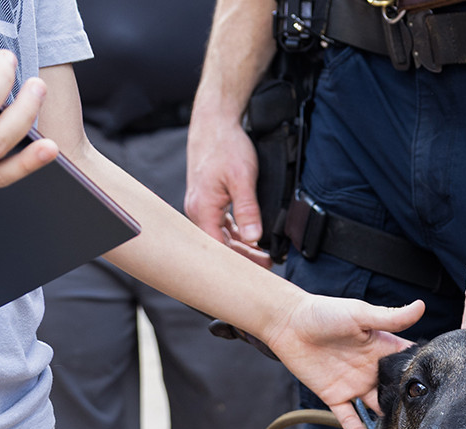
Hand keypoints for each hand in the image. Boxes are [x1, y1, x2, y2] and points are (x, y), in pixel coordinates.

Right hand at [185, 115, 270, 267]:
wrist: (215, 121)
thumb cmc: (226, 145)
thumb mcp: (243, 178)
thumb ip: (248, 210)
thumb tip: (254, 239)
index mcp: (202, 209)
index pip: (220, 249)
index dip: (240, 263)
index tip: (260, 269)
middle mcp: (197, 210)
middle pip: (219, 245)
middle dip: (243, 257)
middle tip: (267, 263)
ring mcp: (200, 204)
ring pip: (220, 235)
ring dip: (240, 245)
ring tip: (262, 253)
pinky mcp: (206, 198)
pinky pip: (219, 223)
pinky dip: (234, 231)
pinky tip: (248, 235)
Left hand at [263, 297, 426, 428]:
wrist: (288, 322)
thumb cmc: (325, 312)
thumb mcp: (361, 313)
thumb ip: (391, 317)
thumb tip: (421, 306)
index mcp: (382, 349)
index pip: (408, 365)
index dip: (421, 375)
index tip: (438, 388)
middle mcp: (371, 369)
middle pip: (395, 392)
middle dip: (406, 404)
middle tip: (421, 418)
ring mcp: (354, 385)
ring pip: (375, 409)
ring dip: (385, 421)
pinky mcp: (334, 396)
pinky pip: (348, 417)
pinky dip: (356, 428)